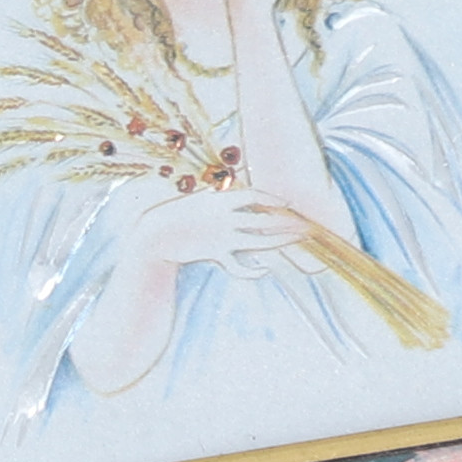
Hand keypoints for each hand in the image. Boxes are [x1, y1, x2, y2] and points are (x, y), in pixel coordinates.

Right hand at [133, 188, 321, 275]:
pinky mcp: (214, 254)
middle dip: (288, 222)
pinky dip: (252, 270)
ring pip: (259, 241)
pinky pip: (238, 265)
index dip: (273, 198)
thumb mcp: (199, 200)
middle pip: (265, 219)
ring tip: (298, 240)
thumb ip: (220, 197)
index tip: (288, 202)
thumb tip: (235, 191)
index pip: (254, 195)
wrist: (155, 234)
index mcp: (220, 200)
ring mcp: (222, 238)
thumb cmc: (177, 214)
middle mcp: (225, 218)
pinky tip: (264, 269)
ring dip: (281, 240)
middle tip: (307, 225)